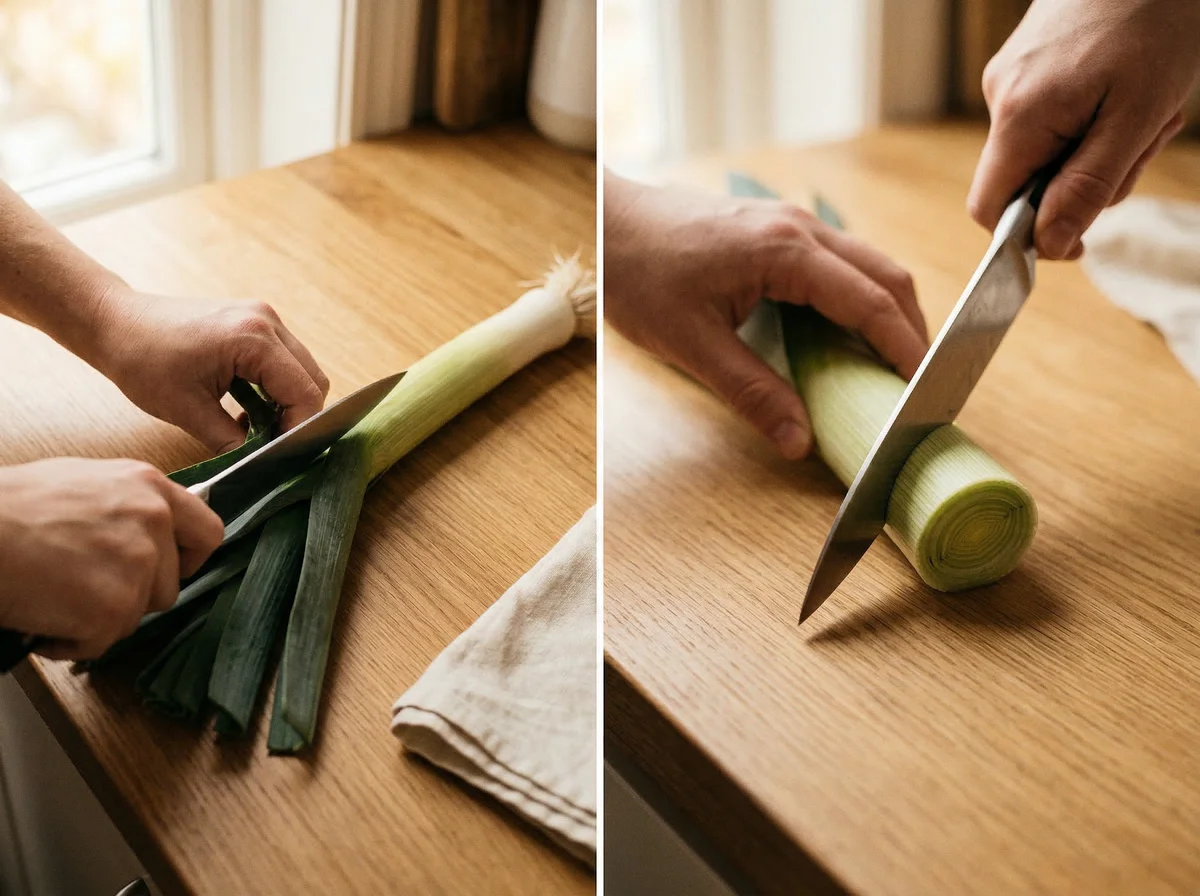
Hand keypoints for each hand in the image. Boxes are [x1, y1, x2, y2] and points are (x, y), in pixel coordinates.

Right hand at [0, 458, 223, 659]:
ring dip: (99, 617)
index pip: (207, 532)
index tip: (172, 569)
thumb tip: (147, 531)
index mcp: (149, 487)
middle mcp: (154, 523)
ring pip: (136, 616)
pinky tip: (42, 615)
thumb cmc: (13, 507)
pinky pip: (102, 642)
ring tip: (55, 594)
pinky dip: (70, 640)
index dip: (190, 558)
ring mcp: (138, 566)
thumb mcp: (87, 483)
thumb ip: (128, 506)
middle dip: (131, 595)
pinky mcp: (114, 608)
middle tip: (83, 585)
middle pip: (168, 585)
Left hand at [89, 287, 329, 453]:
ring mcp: (263, 318)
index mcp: (254, 339)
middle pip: (313, 379)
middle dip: (299, 416)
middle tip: (271, 444)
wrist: (115, 323)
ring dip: (289, 402)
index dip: (300, 429)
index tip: (280, 455)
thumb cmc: (143, 361)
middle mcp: (267, 321)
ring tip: (259, 428)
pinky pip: (285, 360)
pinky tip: (250, 408)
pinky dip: (277, 387)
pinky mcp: (254, 321)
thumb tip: (260, 464)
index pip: (305, 392)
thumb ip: (233, 440)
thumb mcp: (188, 411)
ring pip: (303, 370)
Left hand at [604, 173, 926, 458]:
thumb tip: (797, 440)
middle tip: (919, 382)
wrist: (607, 222)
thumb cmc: (638, 275)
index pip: (871, 301)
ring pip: (866, 264)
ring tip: (893, 363)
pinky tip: (847, 332)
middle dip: (911, 329)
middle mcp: (799, 227)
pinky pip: (838, 260)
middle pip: (885, 275)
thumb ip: (751, 392)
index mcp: (785, 251)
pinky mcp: (775, 228)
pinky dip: (858, 296)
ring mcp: (789, 221)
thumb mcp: (692, 344)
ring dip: (887, 310)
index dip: (905, 348)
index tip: (924, 390)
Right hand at [968, 0, 1199, 259]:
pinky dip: (1090, 117)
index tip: (1078, 240)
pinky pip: (1049, 115)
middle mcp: (1000, 96)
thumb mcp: (1136, 119)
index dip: (1027, 238)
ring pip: (1042, 148)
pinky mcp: (1025, 61)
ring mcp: (1009, 75)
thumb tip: (1048, 246)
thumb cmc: (1156, 21)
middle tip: (1140, 145)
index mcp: (1020, 117)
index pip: (989, 210)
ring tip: (1141, 107)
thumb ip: (1087, 187)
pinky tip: (1125, 85)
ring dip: (1095, 146)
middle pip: (1022, 182)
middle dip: (1082, 181)